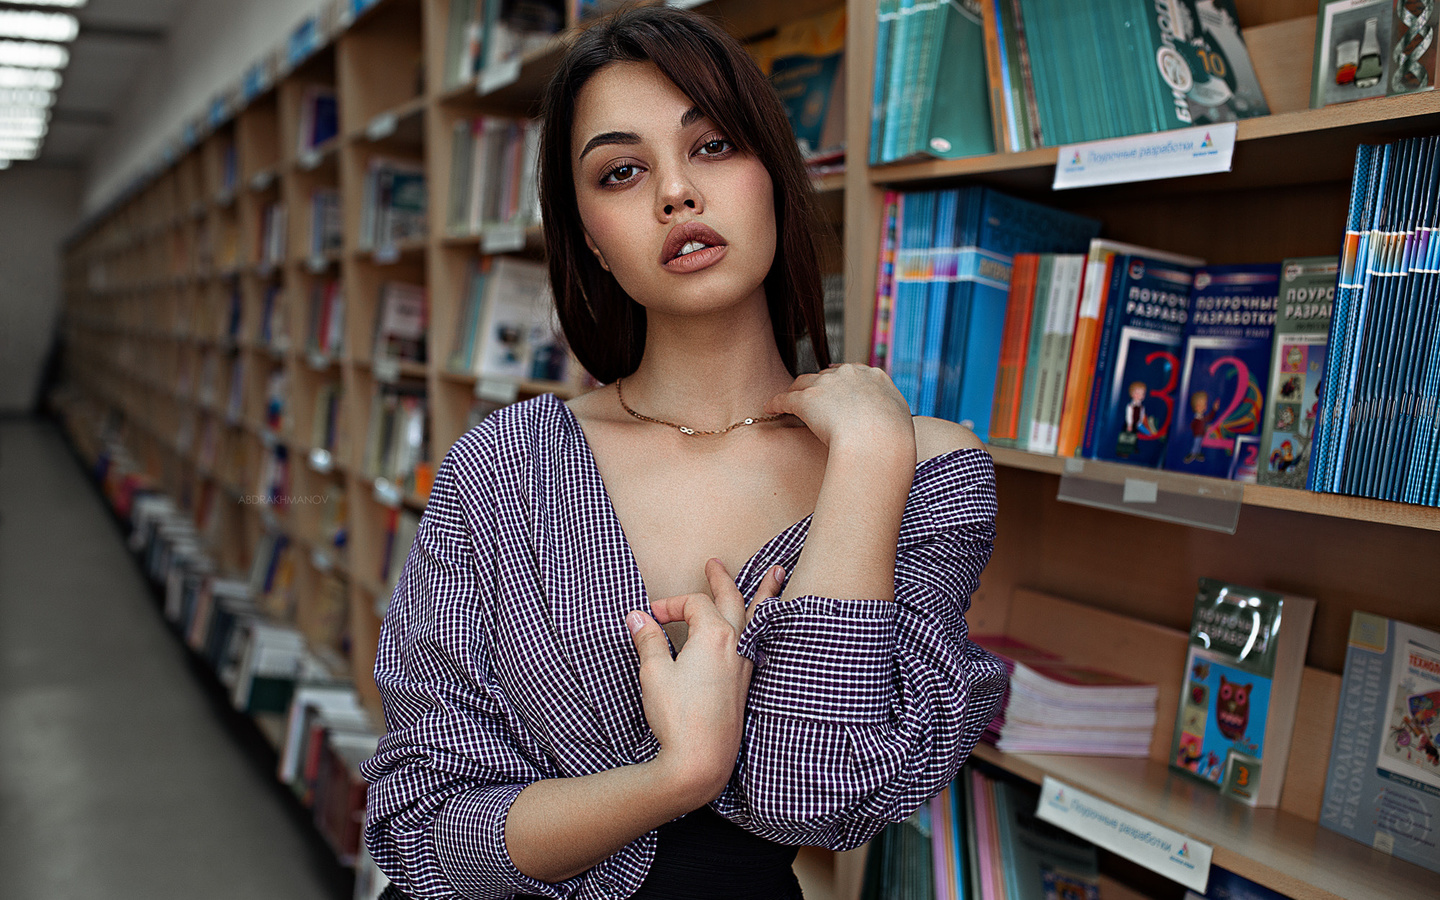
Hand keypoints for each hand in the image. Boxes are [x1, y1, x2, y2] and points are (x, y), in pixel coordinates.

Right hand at [626, 559, 785, 803]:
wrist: (701, 761)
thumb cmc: (678, 716)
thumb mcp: (654, 674)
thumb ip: (649, 641)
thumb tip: (638, 617)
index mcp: (714, 636)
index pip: (694, 604)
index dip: (669, 605)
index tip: (648, 617)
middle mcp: (736, 646)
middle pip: (732, 600)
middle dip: (722, 579)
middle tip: (715, 563)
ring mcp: (744, 665)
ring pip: (756, 619)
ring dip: (762, 594)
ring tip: (776, 575)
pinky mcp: (745, 684)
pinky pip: (756, 642)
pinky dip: (761, 625)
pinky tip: (759, 629)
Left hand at [763, 363, 914, 454]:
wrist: (879, 442)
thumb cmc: (894, 441)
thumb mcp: (901, 422)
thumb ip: (891, 417)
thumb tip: (891, 426)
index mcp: (874, 377)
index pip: (852, 373)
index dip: (842, 382)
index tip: (837, 391)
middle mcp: (849, 374)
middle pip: (825, 375)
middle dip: (818, 386)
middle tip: (812, 399)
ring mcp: (826, 384)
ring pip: (803, 383)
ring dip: (796, 392)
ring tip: (787, 402)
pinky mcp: (806, 399)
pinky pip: (785, 399)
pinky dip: (776, 403)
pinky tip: (769, 408)